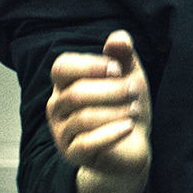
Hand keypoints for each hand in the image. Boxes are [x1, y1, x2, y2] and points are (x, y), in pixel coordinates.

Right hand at [47, 30, 150, 192]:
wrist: (132, 148)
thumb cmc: (125, 108)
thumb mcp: (129, 77)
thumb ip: (123, 55)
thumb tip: (118, 38)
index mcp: (65, 84)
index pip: (61, 67)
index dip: (89, 65)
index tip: (117, 69)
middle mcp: (57, 107)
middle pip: (76, 93)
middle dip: (111, 90)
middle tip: (134, 90)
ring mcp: (62, 132)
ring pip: (83, 118)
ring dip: (115, 111)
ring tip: (135, 110)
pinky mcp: (73, 155)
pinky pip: (86, 143)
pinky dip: (111, 133)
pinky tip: (129, 127)